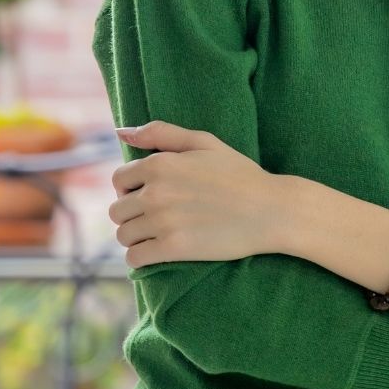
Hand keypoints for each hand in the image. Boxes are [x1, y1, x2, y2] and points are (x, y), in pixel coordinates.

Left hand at [108, 120, 281, 267]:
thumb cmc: (239, 173)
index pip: (119, 179)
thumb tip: (120, 131)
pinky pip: (135, 257)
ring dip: (135, 236)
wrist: (270, 209)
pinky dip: (140, 257)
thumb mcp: (204, 142)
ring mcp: (163, 222)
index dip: (130, 187)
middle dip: (131, 213)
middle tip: (153, 216)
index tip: (147, 194)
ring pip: (123, 235)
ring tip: (155, 234)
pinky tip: (156, 251)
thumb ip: (161, 133)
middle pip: (117, 210)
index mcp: (159, 164)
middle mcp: (155, 192)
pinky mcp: (173, 249)